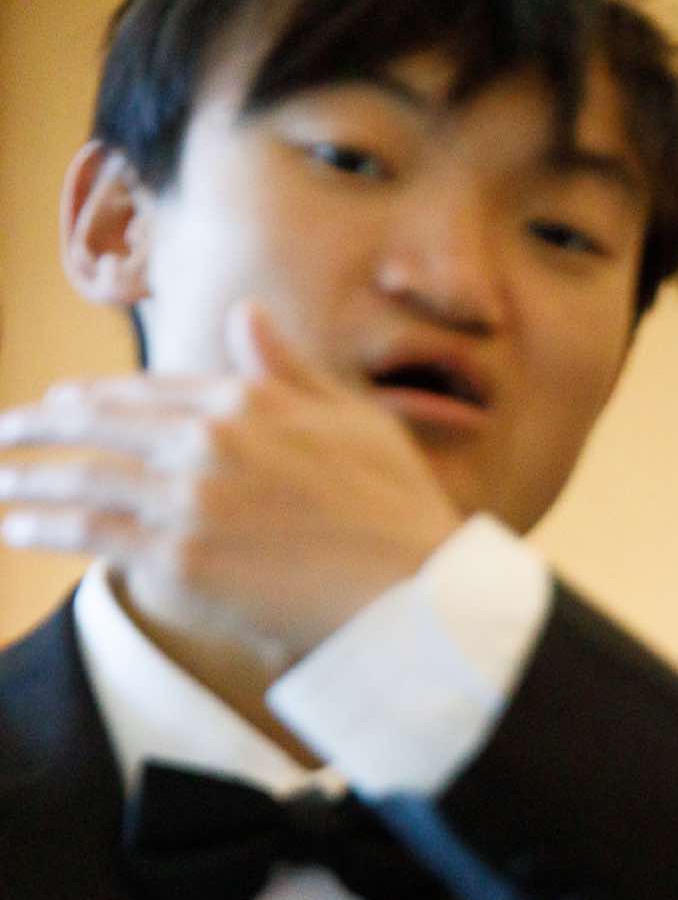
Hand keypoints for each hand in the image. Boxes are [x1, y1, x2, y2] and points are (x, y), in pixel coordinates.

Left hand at [0, 299, 462, 661]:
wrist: (413, 587)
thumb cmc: (396, 507)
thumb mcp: (353, 420)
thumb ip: (287, 370)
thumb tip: (246, 312)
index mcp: (247, 403)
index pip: (145, 390)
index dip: (92, 397)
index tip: (59, 404)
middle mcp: (207, 444)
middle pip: (96, 426)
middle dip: (34, 426)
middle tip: (2, 431)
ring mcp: (188, 504)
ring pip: (80, 480)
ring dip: (23, 477)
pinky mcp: (179, 562)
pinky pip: (93, 535)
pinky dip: (45, 526)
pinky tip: (18, 525)